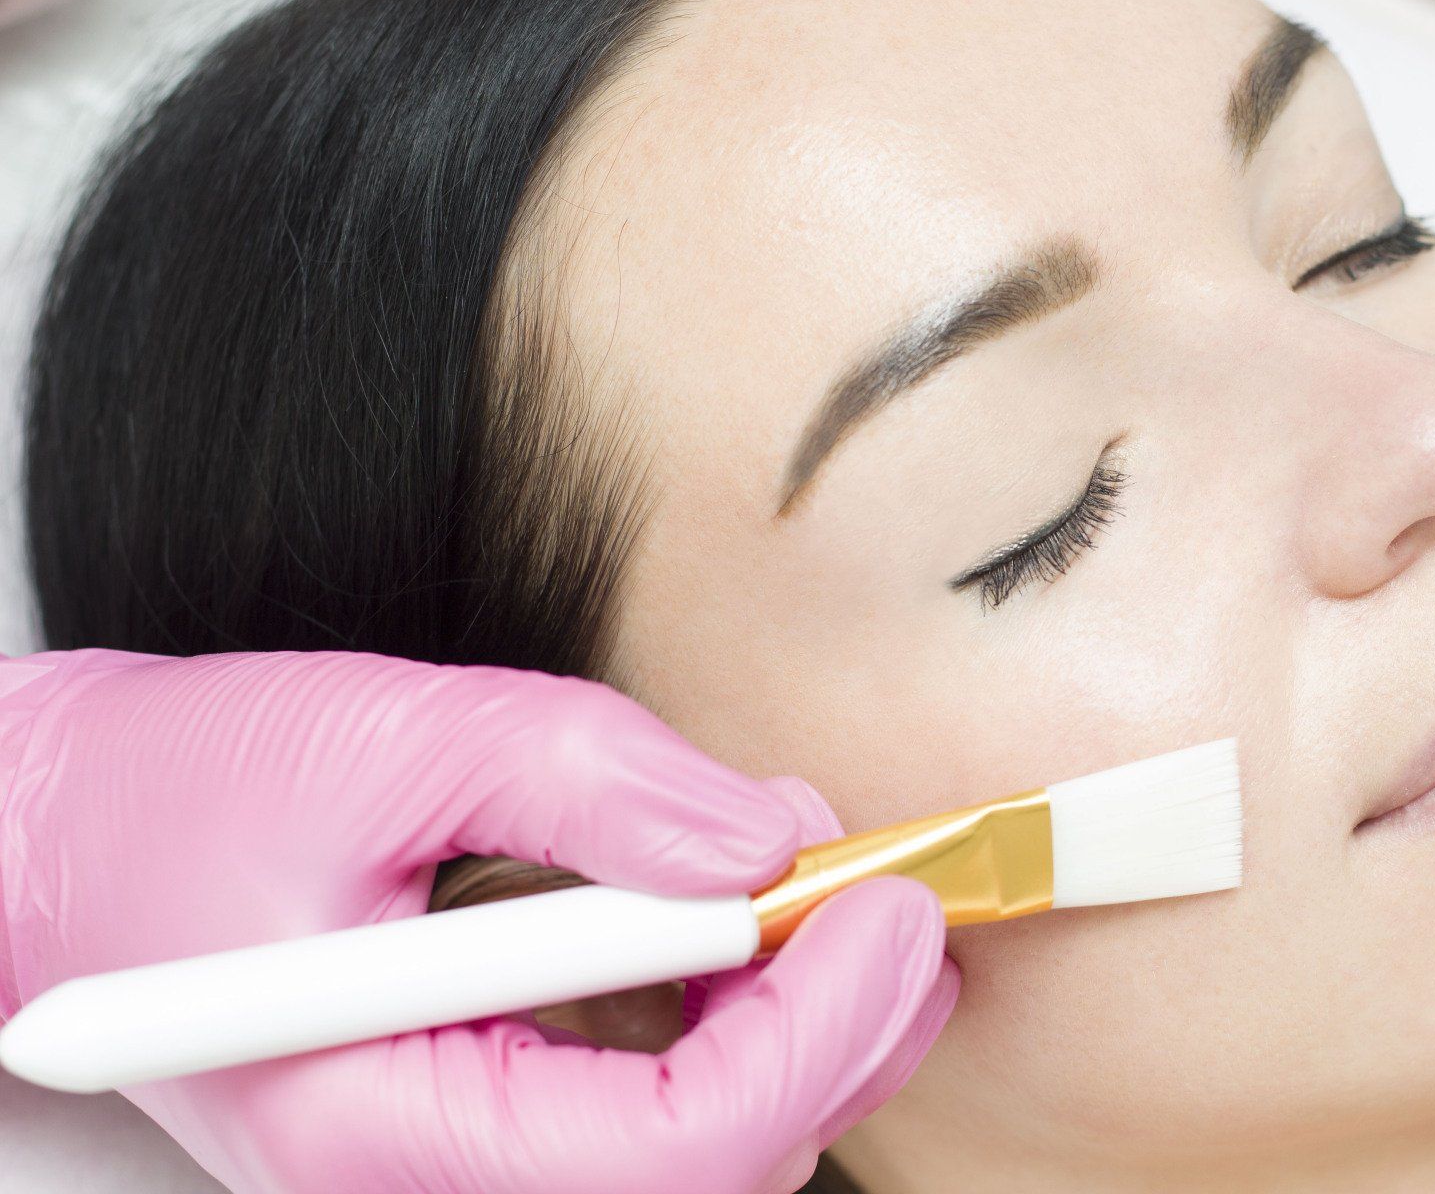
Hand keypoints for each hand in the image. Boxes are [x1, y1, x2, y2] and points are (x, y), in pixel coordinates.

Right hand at [0, 648, 955, 1193]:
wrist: (70, 843)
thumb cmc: (185, 794)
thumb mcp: (382, 737)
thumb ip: (580, 779)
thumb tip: (765, 836)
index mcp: (383, 1126)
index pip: (667, 1148)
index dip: (813, 1035)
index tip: (890, 908)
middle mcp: (431, 1180)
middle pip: (713, 1170)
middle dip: (840, 1035)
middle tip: (899, 895)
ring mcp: (461, 1163)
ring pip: (698, 1156)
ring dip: (803, 1030)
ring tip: (843, 899)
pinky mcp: (488, 1119)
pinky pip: (654, 1114)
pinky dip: (738, 1023)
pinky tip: (757, 926)